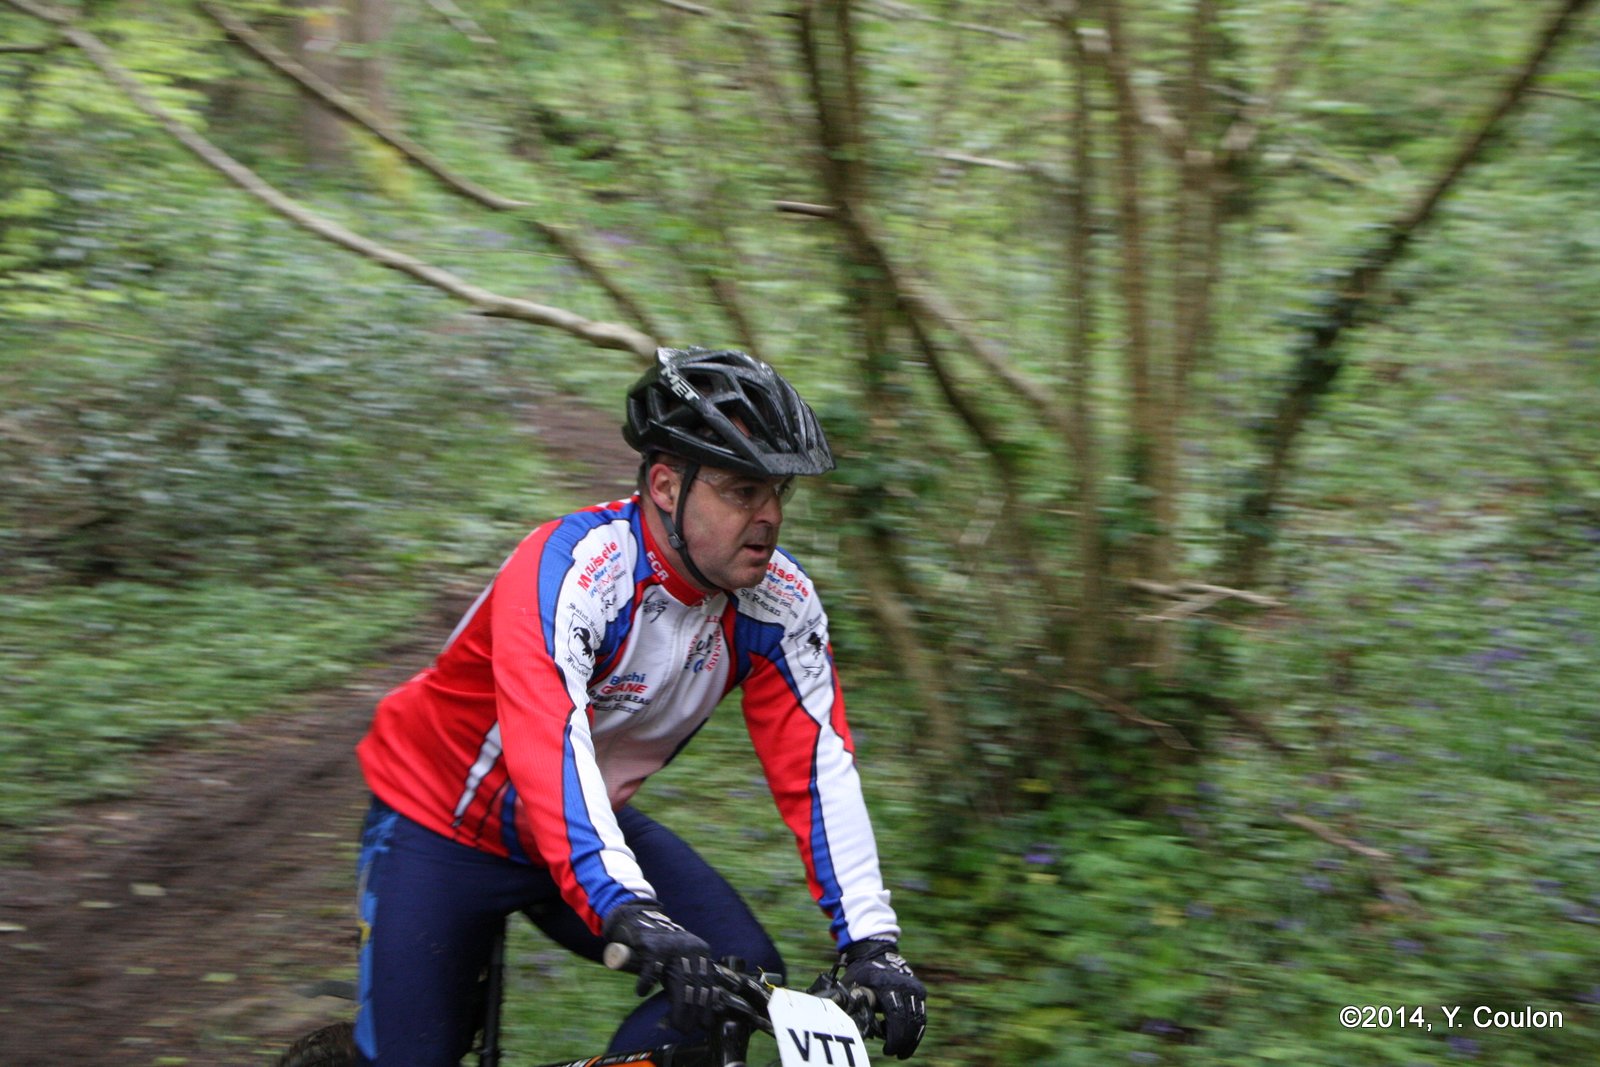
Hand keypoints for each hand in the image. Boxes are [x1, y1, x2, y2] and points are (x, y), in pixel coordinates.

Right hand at [602, 899, 719, 1033]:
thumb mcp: (680, 963)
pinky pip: (650, 966)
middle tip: (688, 1029)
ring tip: (676, 1023)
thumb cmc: (663, 950)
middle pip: (695, 982)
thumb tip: (697, 1014)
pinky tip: (641, 992)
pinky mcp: (651, 944)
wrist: (640, 920)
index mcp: (701, 951)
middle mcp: (690, 946)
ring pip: (679, 978)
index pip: (708, 980)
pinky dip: (646, 981)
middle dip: (694, 1009)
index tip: (706, 1023)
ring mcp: (671, 944)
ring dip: (679, 1005)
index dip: (708, 1004)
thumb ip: (687, 982)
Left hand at [840, 937, 926, 1058]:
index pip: (896, 1015)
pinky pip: (921, 1014)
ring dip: (911, 1038)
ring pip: (919, 1020)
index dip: (894, 1036)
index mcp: (888, 984)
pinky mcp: (919, 991)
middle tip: (895, 1053)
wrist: (876, 950)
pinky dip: (916, 1029)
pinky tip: (908, 1040)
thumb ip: (851, 1001)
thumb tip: (847, 1021)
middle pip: (910, 1021)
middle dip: (903, 1041)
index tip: (887, 1050)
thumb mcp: (853, 982)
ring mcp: (915, 988)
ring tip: (902, 1051)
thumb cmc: (862, 970)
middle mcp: (906, 985)